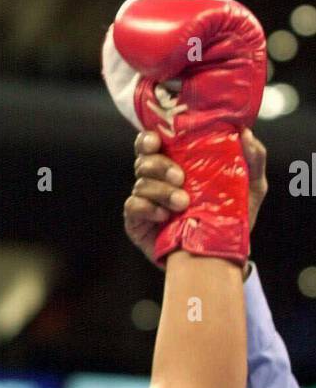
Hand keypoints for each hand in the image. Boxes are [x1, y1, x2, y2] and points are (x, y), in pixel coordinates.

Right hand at [125, 126, 268, 266]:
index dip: (149, 138)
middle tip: (180, 177)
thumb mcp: (250, 187)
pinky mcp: (137, 222)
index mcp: (176, 163)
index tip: (158, 141)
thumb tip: (245, 132)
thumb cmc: (232, 217)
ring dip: (162, 191)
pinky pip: (133, 206)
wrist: (222, 254)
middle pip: (144, 160)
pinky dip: (148, 208)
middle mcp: (157, 179)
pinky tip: (164, 215)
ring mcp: (145, 200)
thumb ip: (253, 158)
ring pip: (141, 183)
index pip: (153, 143)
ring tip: (183, 203)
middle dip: (160, 165)